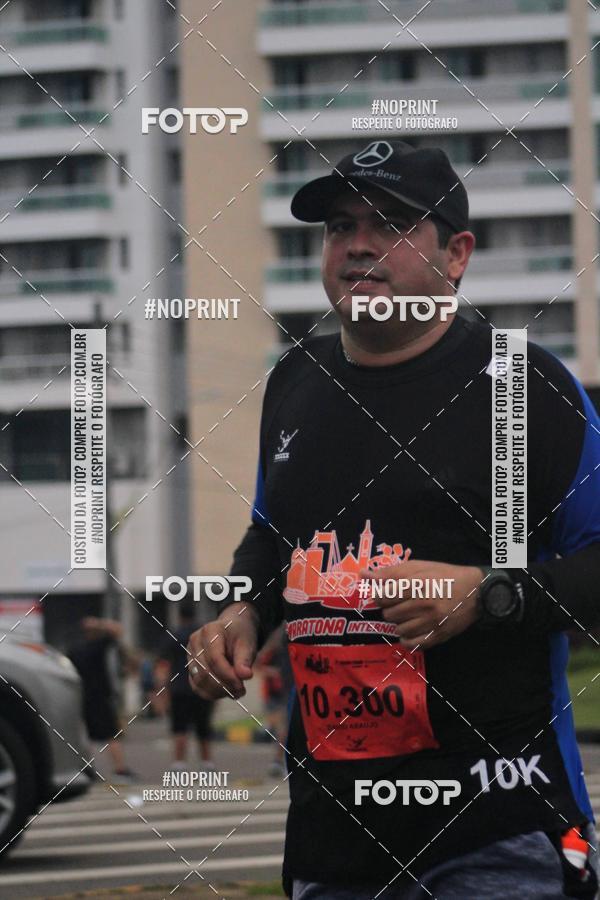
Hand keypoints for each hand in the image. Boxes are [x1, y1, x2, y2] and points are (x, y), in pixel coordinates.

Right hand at [187, 603, 258, 699]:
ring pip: (199, 681)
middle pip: (205, 671)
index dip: (228, 676)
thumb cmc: (240, 636)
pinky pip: (196, 686)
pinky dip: (211, 693)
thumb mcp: (247, 644)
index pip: (215, 659)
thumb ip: (245, 660)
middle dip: (224, 686)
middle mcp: (195, 642)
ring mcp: (190, 654)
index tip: (242, 686)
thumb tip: (245, 676)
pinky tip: (226, 692)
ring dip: (218, 692)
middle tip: (241, 691)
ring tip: (236, 692)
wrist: (232, 630)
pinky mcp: (190, 667)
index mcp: (210, 631)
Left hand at [359, 560, 483, 650]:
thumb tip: (364, 574)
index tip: (387, 593)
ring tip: (409, 614)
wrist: (476, 592)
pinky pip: (411, 643)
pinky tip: (412, 628)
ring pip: (398, 629)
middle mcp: (424, 604)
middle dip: (390, 608)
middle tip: (401, 603)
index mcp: (419, 583)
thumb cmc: (445, 576)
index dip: (381, 594)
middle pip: (389, 613)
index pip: (384, 595)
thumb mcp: (419, 567)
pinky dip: (407, 638)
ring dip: (399, 623)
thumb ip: (391, 572)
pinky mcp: (438, 636)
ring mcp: (432, 622)